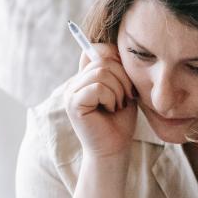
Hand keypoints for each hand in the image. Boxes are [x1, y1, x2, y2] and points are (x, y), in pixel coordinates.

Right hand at [63, 44, 137, 159]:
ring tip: (117, 105)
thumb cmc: (120, 122)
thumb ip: (117, 70)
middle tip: (126, 98)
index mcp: (85, 77)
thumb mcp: (123, 90)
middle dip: (123, 79)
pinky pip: (97, 87)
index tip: (126, 79)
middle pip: (103, 61)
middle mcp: (75, 82)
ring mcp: (71, 92)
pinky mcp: (73, 103)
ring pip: (101, 73)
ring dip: (118, 90)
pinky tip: (110, 111)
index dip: (115, 58)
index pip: (96, 49)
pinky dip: (111, 98)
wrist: (114, 149)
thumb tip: (114, 48)